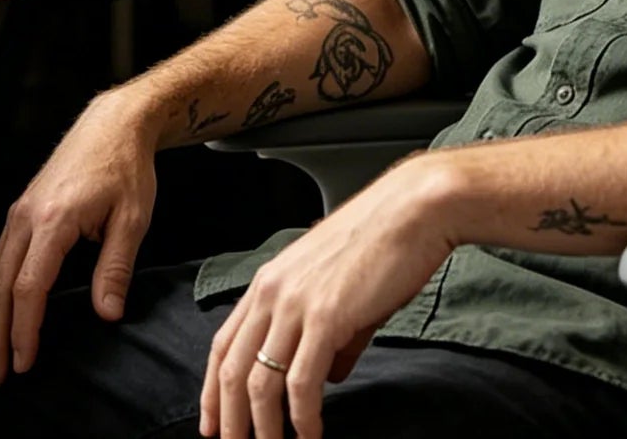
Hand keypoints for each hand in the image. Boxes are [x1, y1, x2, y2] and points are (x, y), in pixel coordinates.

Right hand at [0, 85, 161, 387]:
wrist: (113, 124)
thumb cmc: (127, 168)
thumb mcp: (134, 217)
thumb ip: (116, 266)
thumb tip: (107, 314)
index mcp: (54, 220)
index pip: (30, 286)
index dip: (24, 329)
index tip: (25, 362)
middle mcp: (26, 217)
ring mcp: (18, 214)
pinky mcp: (19, 214)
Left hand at [199, 154, 461, 438]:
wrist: (414, 210)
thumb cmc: (386, 242)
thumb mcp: (343, 289)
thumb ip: (333, 337)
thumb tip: (330, 376)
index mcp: (270, 282)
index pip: (224, 344)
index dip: (212, 390)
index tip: (213, 422)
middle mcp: (273, 292)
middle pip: (232, 369)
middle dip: (230, 419)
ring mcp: (296, 305)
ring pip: (260, 382)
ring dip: (263, 427)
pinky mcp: (326, 317)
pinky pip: (302, 382)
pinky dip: (303, 417)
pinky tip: (311, 435)